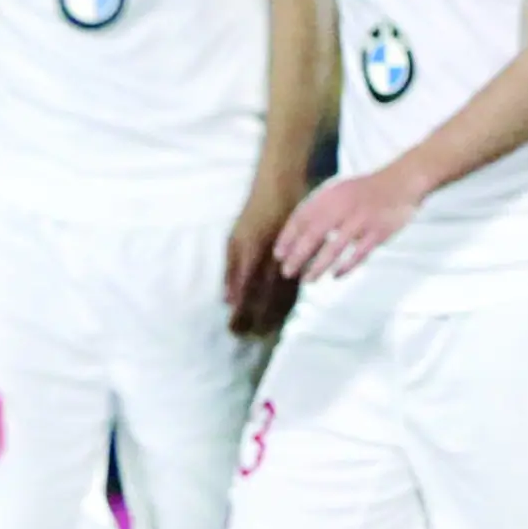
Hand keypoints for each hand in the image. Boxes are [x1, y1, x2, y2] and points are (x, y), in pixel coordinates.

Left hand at [227, 180, 304, 334]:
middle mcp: (271, 260)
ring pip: (282, 296)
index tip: (233, 330)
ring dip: (273, 317)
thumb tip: (227, 300)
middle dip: (256, 320)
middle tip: (249, 338)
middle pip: (264, 299)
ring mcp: (288, 260)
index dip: (239, 314)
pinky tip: (283, 316)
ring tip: (265, 333)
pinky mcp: (300, 259)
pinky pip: (295, 287)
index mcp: (251, 254)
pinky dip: (288, 304)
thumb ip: (231, 270)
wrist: (281, 190)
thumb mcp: (235, 239)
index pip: (244, 293)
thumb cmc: (253, 214)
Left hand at [274, 167, 424, 282]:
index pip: (302, 217)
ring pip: (335, 248)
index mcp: (331, 195)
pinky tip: (335, 276)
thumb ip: (320, 208)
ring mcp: (362, 220)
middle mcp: (343, 206)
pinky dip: (346, 266)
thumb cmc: (366, 191)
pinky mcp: (379, 232)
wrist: (403, 181)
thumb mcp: (340, 191)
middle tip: (287, 272)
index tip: (279, 255)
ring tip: (307, 280)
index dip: (288, 237)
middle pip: (314, 235)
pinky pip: (359, 253)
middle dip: (298, 256)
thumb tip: (297, 235)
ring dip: (318, 266)